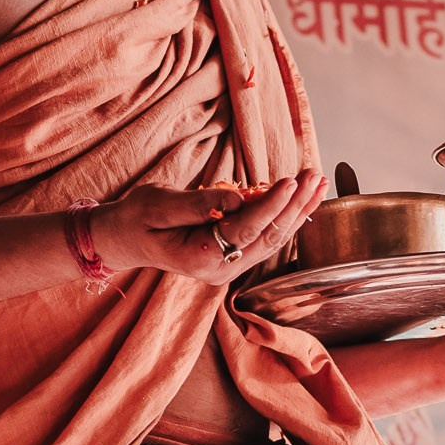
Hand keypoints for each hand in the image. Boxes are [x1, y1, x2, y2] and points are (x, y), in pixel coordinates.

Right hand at [86, 169, 326, 280]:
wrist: (126, 239)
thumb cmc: (137, 218)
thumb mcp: (158, 204)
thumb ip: (198, 204)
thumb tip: (236, 198)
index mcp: (200, 257)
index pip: (245, 230)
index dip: (271, 206)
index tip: (291, 182)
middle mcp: (221, 268)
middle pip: (268, 236)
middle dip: (295, 206)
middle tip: (315, 176)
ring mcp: (229, 266)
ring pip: (272, 238)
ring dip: (297, 210)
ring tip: (318, 183)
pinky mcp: (234, 257)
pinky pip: (265, 237)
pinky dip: (285, 216)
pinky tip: (302, 197)